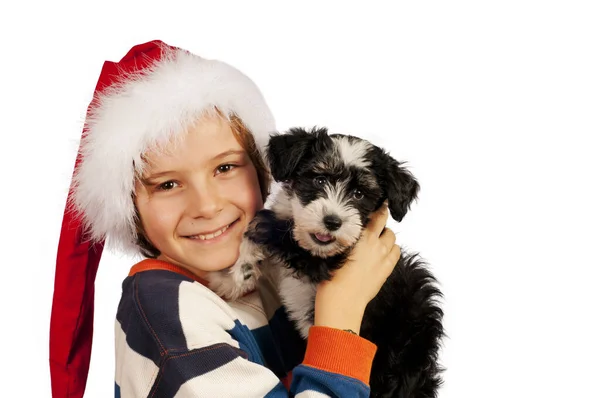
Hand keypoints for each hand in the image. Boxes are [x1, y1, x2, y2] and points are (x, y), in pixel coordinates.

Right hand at [314, 202, 400, 332]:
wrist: (342, 301)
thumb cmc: (331, 276)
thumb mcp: (333, 251)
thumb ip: (342, 238)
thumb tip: (345, 231)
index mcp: (360, 236)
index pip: (375, 215)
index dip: (377, 209)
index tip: (374, 206)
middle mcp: (374, 243)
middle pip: (385, 224)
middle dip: (380, 221)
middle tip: (373, 223)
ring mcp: (383, 256)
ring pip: (392, 237)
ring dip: (386, 235)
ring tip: (377, 239)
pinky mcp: (387, 269)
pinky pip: (396, 252)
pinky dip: (392, 249)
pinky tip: (383, 252)